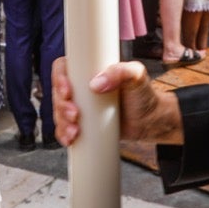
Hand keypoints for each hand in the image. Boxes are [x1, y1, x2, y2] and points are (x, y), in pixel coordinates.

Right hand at [50, 57, 181, 146]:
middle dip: (61, 106)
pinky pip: (65, 129)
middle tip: (75, 114)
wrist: (150, 120)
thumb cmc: (144, 95)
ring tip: (75, 131)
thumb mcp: (136, 76)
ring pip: (58, 112)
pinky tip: (70, 139)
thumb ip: (121, 72)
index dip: (59, 79)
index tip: (67, 91)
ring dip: (62, 122)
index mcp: (89, 69)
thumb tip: (96, 83)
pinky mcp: (83, 124)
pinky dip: (63, 135)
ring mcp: (81, 106)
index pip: (63, 68)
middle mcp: (81, 87)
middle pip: (57, 93)